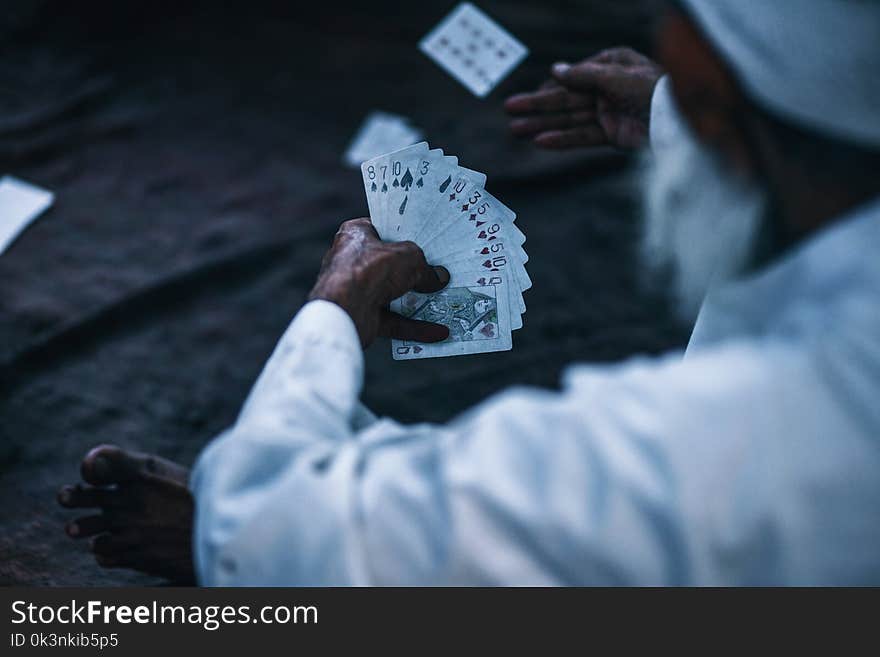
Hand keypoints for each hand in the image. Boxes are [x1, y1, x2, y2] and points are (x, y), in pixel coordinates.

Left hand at [308, 218, 449, 347]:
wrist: (345, 309)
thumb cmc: (370, 270)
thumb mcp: (409, 258)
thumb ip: (425, 267)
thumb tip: (438, 277)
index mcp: (356, 234)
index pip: (383, 230)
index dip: (404, 234)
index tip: (425, 241)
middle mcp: (353, 261)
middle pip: (390, 264)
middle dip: (413, 271)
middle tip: (438, 271)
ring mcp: (357, 290)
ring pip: (392, 294)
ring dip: (416, 300)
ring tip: (443, 300)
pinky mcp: (364, 316)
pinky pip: (395, 320)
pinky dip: (415, 326)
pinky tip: (438, 330)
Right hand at [504, 47, 662, 149]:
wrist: (681, 123)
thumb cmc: (653, 91)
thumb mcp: (615, 77)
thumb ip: (583, 75)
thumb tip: (555, 70)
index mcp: (612, 65)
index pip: (573, 76)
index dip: (549, 87)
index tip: (529, 95)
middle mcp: (608, 88)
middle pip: (566, 98)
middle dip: (537, 106)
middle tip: (509, 111)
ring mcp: (609, 112)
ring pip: (569, 118)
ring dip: (542, 125)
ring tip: (516, 130)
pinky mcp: (613, 135)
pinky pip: (582, 137)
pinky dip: (562, 140)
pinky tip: (541, 142)